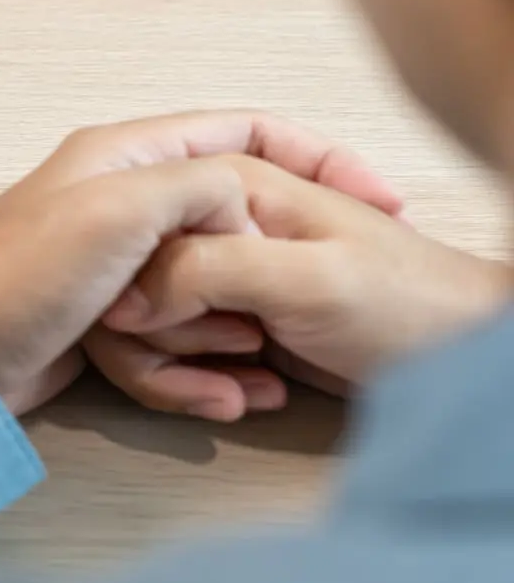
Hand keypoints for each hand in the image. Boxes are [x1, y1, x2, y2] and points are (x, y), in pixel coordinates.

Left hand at [0, 112, 407, 415]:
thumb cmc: (13, 279)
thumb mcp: (117, 210)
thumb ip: (196, 186)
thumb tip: (248, 201)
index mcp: (123, 155)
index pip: (242, 131)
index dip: (314, 158)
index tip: (375, 202)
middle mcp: (120, 202)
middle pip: (232, 226)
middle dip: (262, 280)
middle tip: (277, 321)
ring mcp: (113, 268)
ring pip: (210, 295)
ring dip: (229, 341)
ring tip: (244, 376)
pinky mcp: (105, 324)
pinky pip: (174, 345)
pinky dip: (195, 374)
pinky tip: (215, 402)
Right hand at [92, 157, 508, 415]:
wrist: (458, 361)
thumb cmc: (407, 306)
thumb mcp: (307, 280)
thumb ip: (208, 270)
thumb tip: (123, 300)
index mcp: (230, 186)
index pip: (132, 217)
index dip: (134, 273)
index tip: (156, 316)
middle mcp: (214, 226)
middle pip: (126, 276)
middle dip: (158, 333)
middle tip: (231, 349)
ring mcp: (218, 279)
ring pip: (139, 323)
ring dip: (177, 367)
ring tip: (238, 388)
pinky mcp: (225, 326)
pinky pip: (169, 356)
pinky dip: (195, 384)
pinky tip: (243, 396)